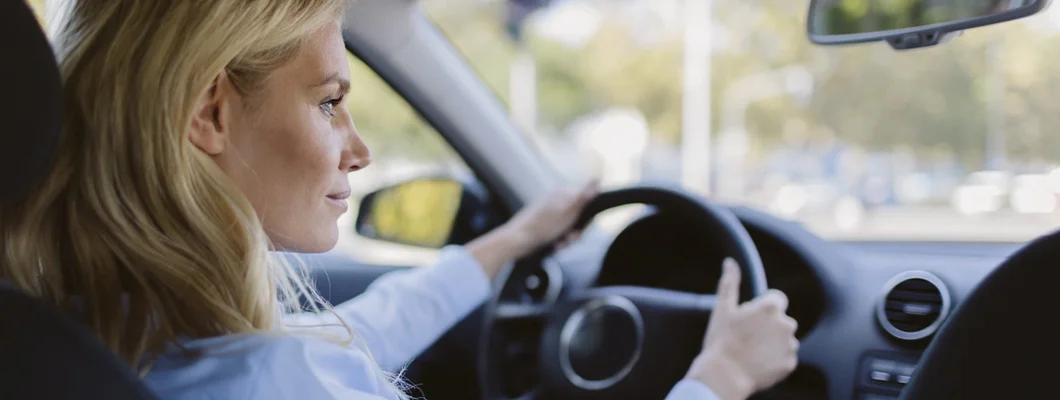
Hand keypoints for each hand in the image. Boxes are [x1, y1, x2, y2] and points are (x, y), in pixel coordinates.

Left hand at [466, 181, 597, 278]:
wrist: (517, 241)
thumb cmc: (543, 226)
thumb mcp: (568, 212)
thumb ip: (584, 197)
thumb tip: (597, 180)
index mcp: (561, 194)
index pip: (586, 203)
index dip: (586, 219)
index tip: (582, 229)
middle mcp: (555, 202)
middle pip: (577, 218)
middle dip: (574, 233)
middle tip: (568, 239)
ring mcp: (548, 214)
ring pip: (568, 229)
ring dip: (566, 240)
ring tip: (557, 244)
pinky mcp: (543, 227)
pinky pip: (557, 235)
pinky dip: (557, 242)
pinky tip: (552, 246)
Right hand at [686, 259, 799, 399]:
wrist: (724, 376)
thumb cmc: (721, 341)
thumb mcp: (722, 309)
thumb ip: (730, 283)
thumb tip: (730, 262)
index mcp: (770, 308)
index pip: (777, 299)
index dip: (763, 308)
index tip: (751, 319)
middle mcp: (785, 324)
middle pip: (781, 320)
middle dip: (769, 326)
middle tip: (748, 337)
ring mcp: (789, 345)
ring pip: (784, 339)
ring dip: (773, 343)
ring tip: (752, 352)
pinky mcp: (790, 364)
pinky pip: (785, 358)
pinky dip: (775, 360)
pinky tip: (758, 363)